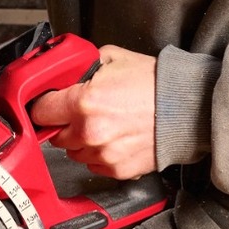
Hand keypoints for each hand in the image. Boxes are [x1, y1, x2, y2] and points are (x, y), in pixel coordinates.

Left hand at [30, 45, 156, 179]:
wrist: (188, 108)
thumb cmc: (155, 84)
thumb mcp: (112, 58)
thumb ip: (81, 68)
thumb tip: (63, 74)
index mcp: (84, 102)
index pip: (40, 113)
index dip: (44, 107)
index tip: (48, 106)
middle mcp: (89, 132)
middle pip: (54, 136)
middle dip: (63, 124)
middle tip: (82, 113)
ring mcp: (102, 154)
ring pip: (73, 152)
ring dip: (81, 141)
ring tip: (104, 125)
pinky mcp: (115, 169)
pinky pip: (93, 165)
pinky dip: (99, 154)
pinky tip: (115, 139)